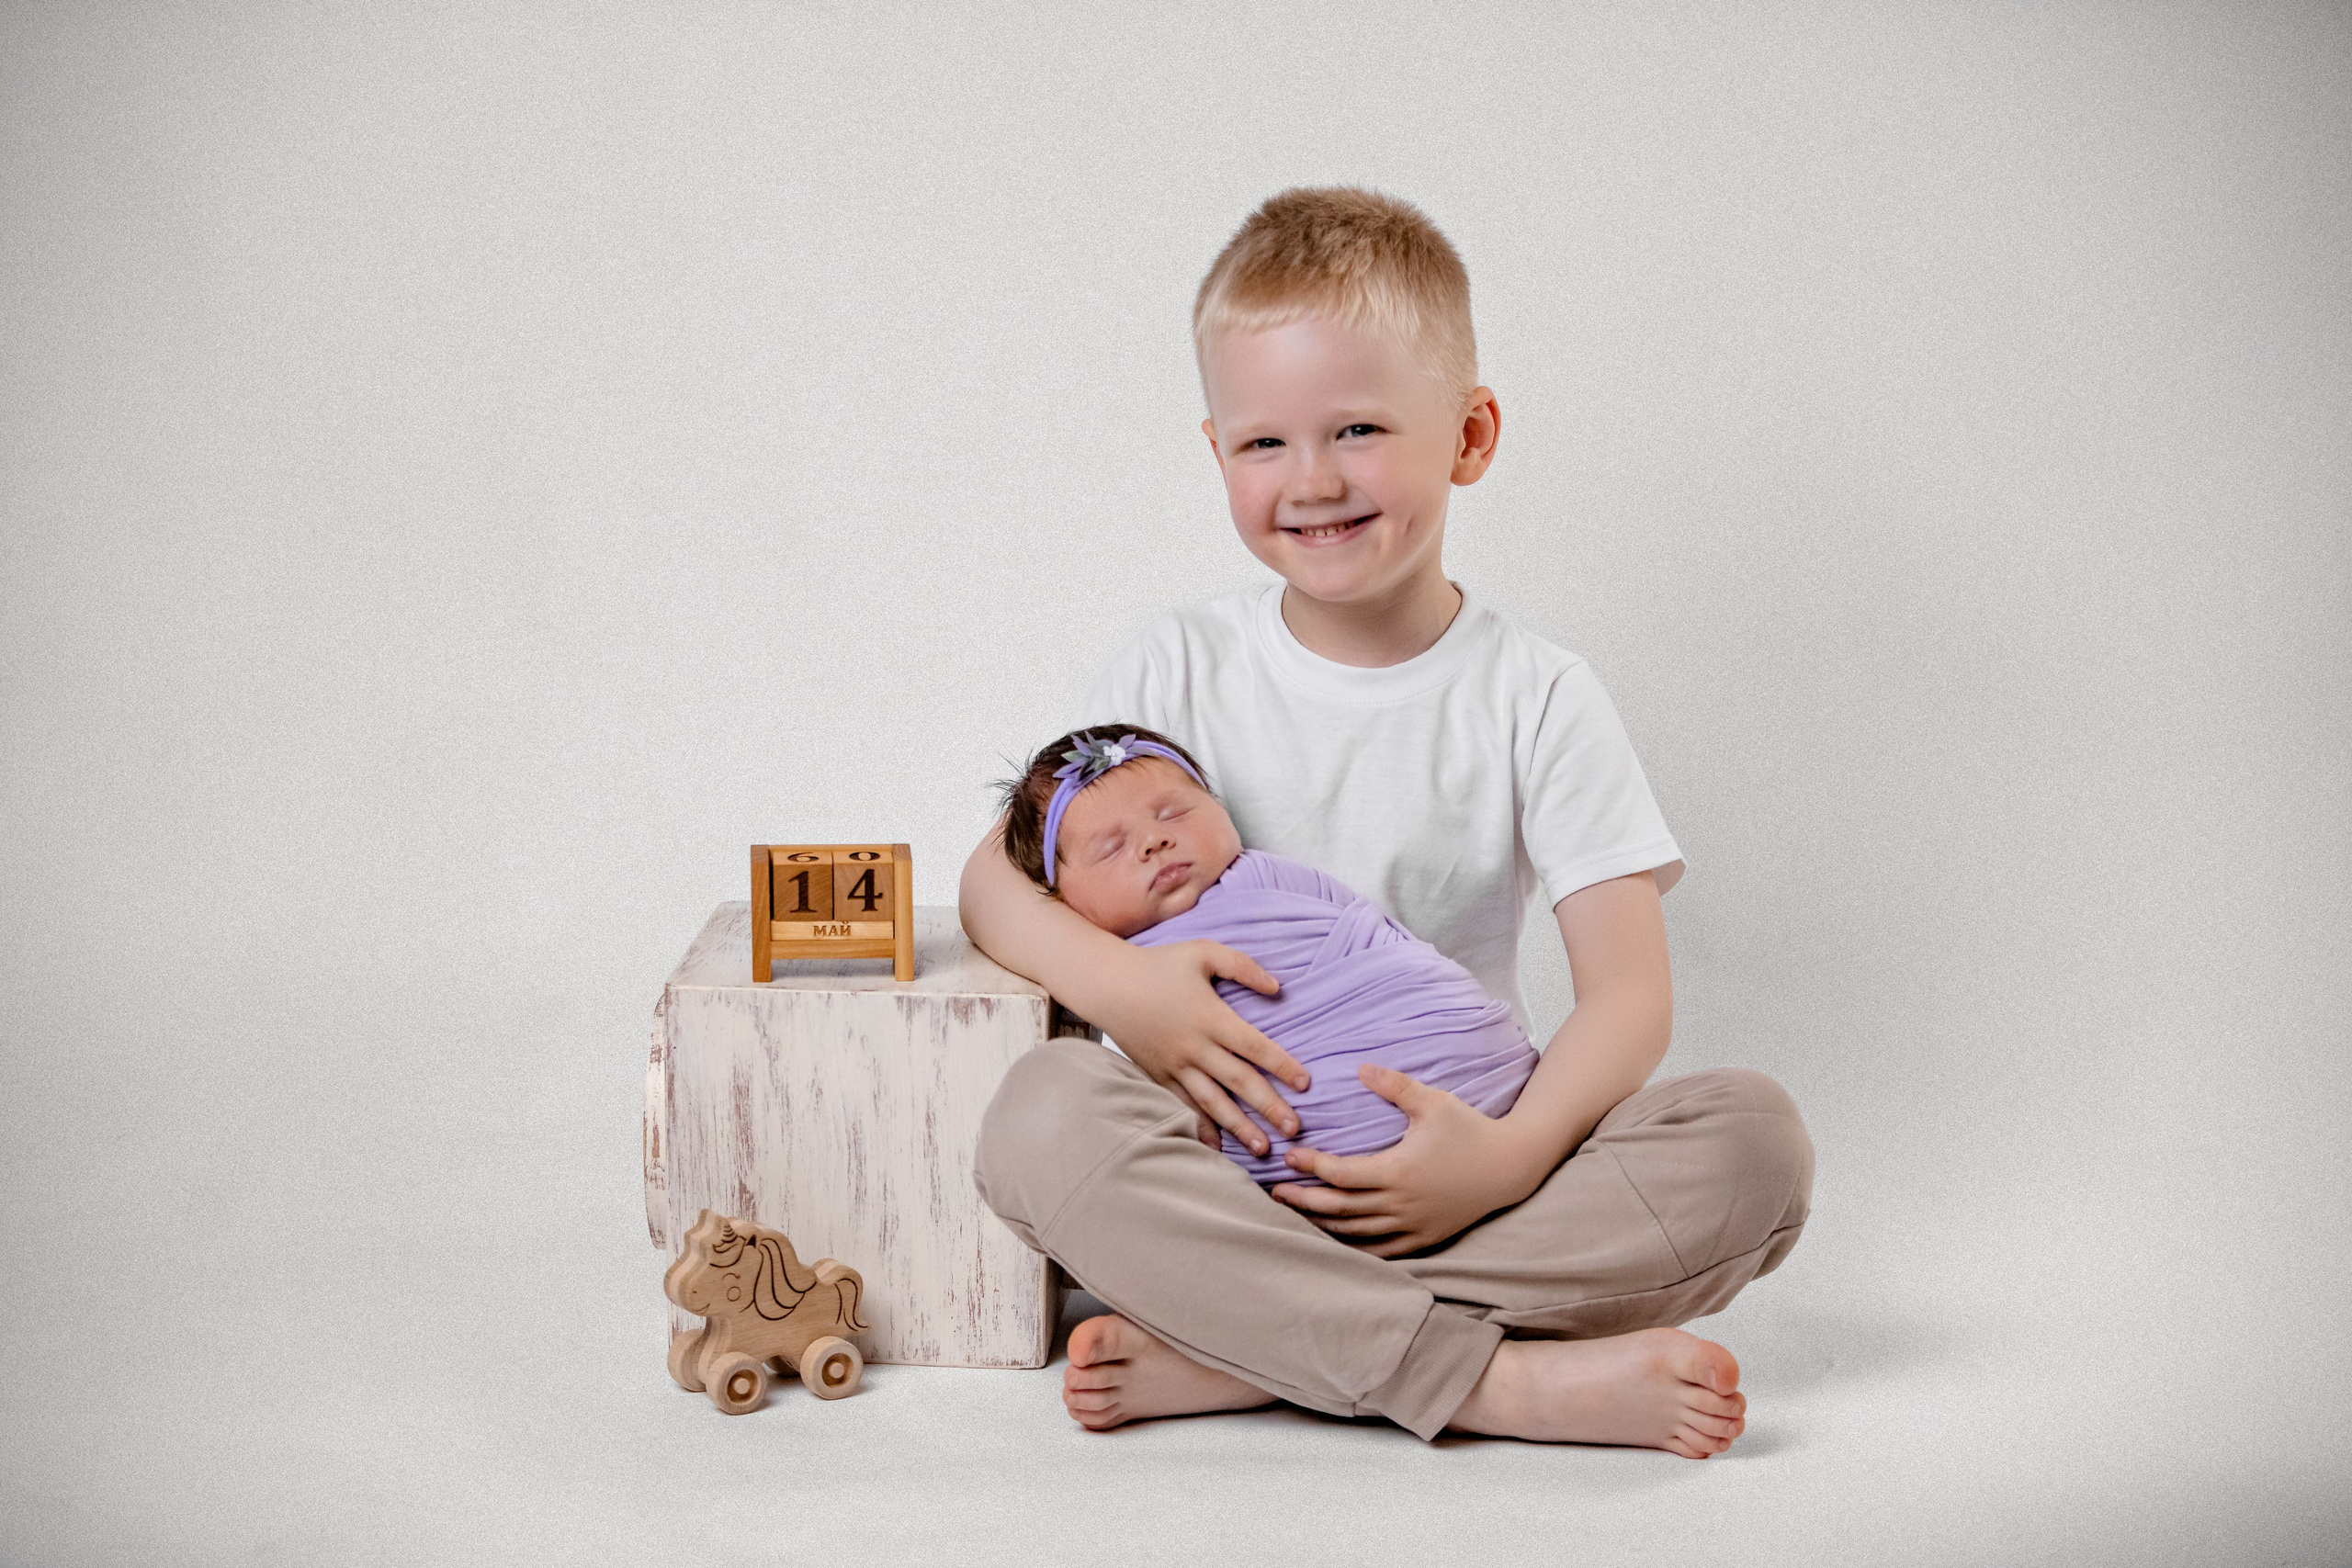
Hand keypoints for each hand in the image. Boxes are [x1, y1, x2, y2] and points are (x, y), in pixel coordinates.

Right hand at [1090, 940, 1309, 1157]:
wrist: (1107, 984)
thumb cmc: (1159, 965)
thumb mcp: (1203, 952)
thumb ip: (1242, 967)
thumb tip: (1278, 988)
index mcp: (1211, 1017)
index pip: (1254, 1046)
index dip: (1282, 1065)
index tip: (1306, 1083)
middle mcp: (1195, 1047)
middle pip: (1238, 1082)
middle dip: (1269, 1107)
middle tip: (1295, 1129)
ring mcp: (1175, 1065)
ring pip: (1212, 1102)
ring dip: (1239, 1127)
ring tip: (1262, 1148)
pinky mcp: (1158, 1075)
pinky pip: (1182, 1106)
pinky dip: (1199, 1127)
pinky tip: (1216, 1147)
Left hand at [1270, 1065, 1544, 1256]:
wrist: (1509, 1167)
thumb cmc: (1470, 1129)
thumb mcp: (1434, 1101)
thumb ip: (1395, 1086)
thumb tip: (1360, 1068)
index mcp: (1399, 1171)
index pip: (1341, 1173)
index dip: (1311, 1166)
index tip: (1289, 1155)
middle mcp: (1401, 1204)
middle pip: (1339, 1208)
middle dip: (1303, 1200)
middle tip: (1275, 1192)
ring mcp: (1412, 1226)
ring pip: (1356, 1233)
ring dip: (1321, 1224)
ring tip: (1295, 1214)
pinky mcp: (1424, 1238)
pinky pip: (1381, 1251)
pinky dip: (1353, 1247)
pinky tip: (1334, 1240)